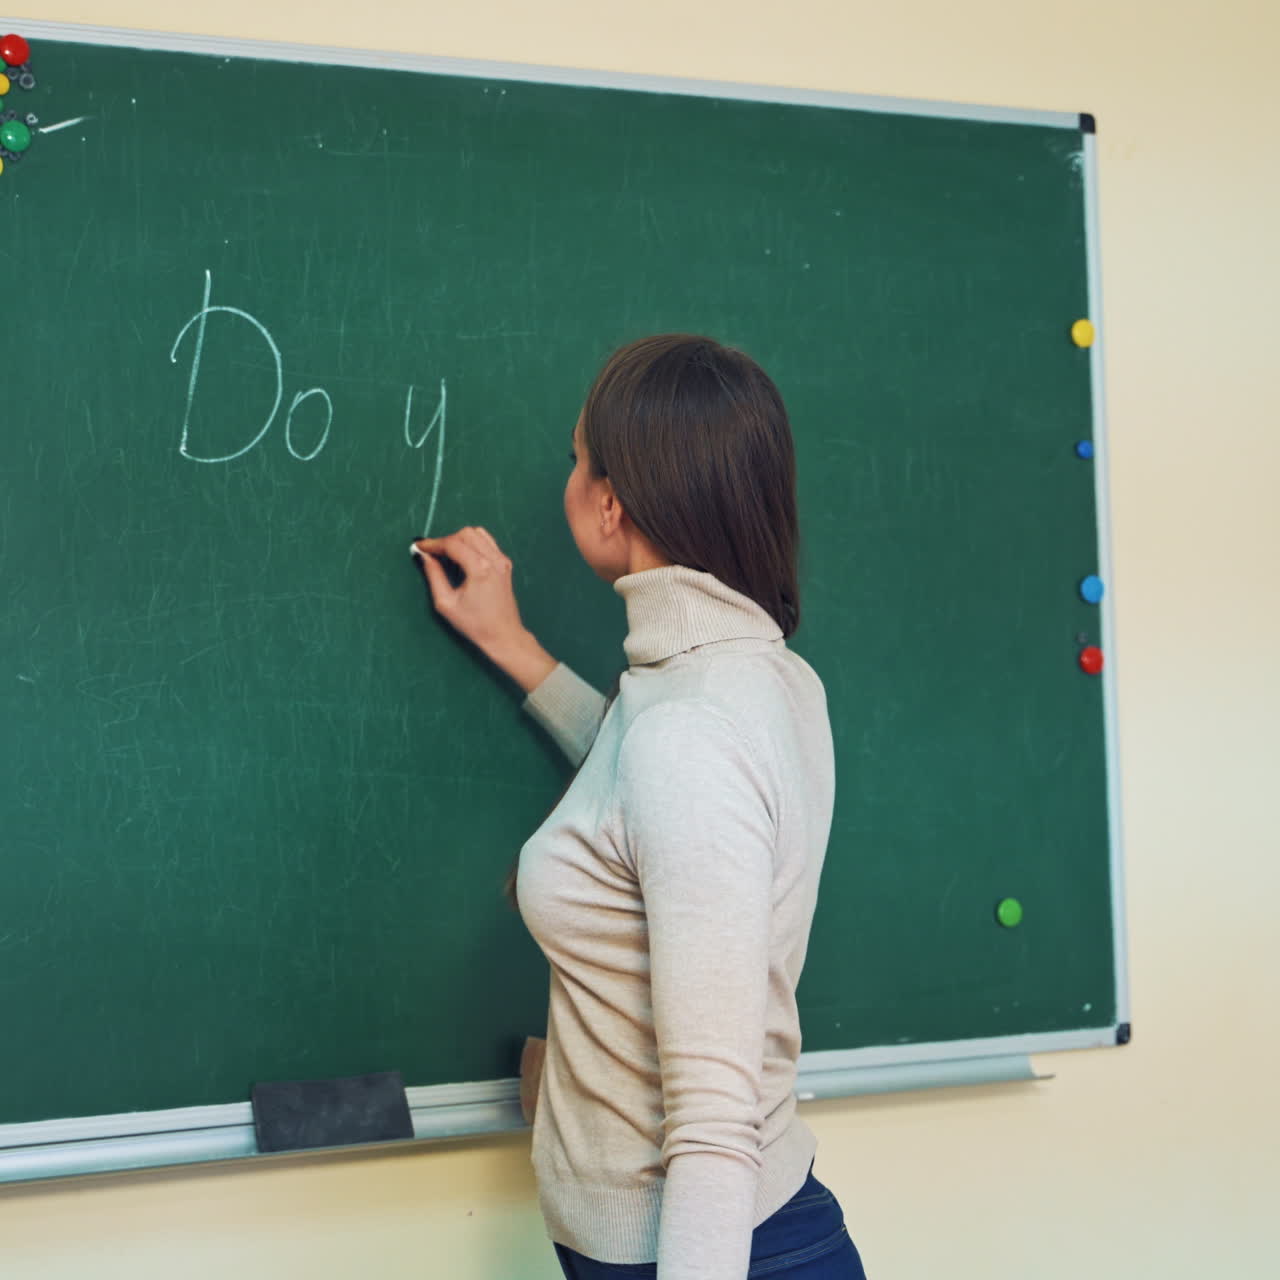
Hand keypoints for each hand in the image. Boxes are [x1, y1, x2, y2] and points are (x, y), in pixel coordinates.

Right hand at [412, 527, 556, 691]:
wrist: (503, 634)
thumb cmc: (475, 624)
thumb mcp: (446, 603)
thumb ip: (434, 575)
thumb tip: (424, 557)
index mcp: (480, 569)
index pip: (453, 544)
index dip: (433, 543)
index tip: (419, 546)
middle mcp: (494, 560)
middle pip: (466, 533)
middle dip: (446, 540)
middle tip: (433, 553)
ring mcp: (502, 560)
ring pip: (478, 534)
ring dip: (459, 539)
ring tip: (447, 555)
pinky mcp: (505, 564)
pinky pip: (487, 542)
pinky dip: (473, 543)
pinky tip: (464, 557)